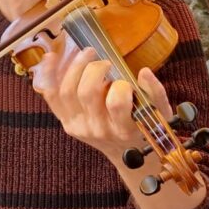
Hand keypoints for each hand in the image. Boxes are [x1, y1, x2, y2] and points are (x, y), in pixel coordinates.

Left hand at [29, 43, 172, 157]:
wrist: (128, 154)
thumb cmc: (145, 128)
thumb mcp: (159, 114)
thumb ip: (156, 93)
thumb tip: (144, 71)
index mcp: (123, 130)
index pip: (116, 103)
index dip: (121, 86)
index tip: (127, 82)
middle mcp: (98, 130)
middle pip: (88, 93)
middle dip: (96, 69)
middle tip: (107, 62)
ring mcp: (79, 127)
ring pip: (68, 91)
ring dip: (76, 66)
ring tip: (89, 54)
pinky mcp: (66, 122)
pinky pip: (51, 96)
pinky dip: (49, 74)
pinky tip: (52, 56)